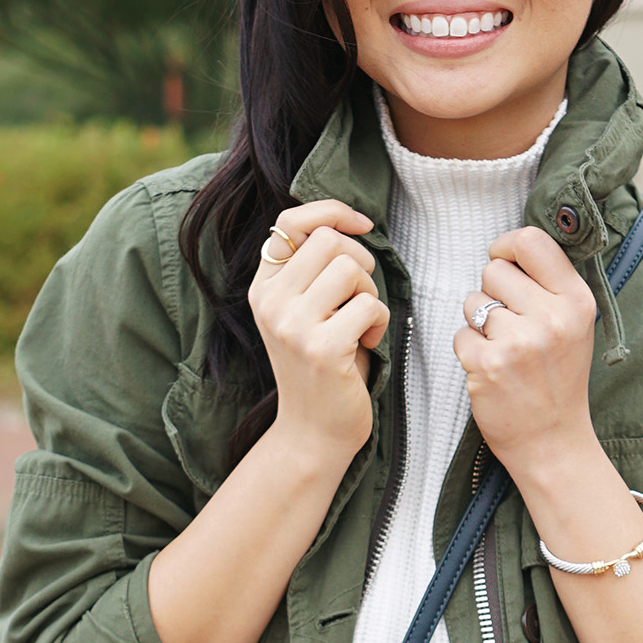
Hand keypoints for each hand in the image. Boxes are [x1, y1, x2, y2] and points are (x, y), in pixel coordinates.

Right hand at [249, 200, 388, 464]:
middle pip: (329, 240)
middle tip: (360, 296)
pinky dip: (379, 322)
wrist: (313, 430)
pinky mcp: (322, 348)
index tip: (362, 224)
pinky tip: (366, 344)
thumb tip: (346, 221)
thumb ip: (312, 270)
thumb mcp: (305, 310)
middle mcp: (270, 302)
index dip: (332, 211)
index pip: (290, 221)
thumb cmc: (321, 365)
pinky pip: (369, 305)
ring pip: (351, 268)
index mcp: (263, 287)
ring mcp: (293, 325)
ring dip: (370, 293)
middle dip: (360, 261)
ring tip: (361, 322)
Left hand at [452, 226, 601, 477]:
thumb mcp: (574, 325)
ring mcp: (519, 342)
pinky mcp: (488, 365)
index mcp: (577, 301)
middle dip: (493, 293)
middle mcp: (552, 318)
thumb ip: (549, 285)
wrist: (553, 441)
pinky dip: (469, 351)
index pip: (531, 241)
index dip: (507, 247)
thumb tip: (511, 245)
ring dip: (479, 323)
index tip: (504, 262)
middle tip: (511, 326)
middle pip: (494, 270)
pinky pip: (460, 334)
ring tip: (505, 350)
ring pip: (472, 302)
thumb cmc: (558, 378)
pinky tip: (492, 369)